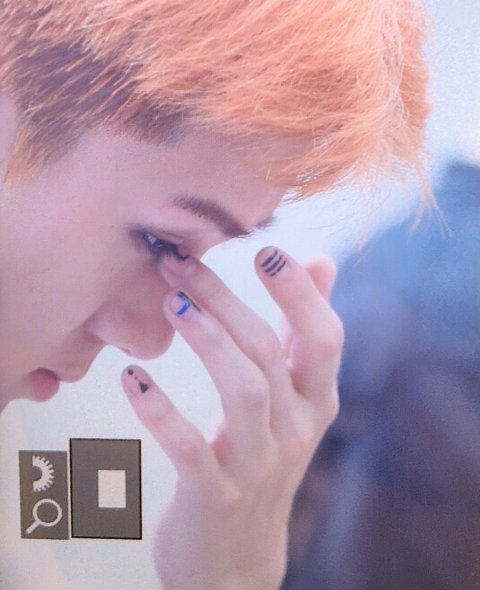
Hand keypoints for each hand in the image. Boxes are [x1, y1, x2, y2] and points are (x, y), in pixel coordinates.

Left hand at [122, 247, 342, 589]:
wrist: (236, 557)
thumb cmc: (263, 455)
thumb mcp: (295, 398)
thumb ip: (304, 330)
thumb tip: (323, 260)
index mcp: (316, 401)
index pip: (325, 338)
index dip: (300, 293)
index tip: (265, 249)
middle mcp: (296, 431)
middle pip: (269, 353)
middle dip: (226, 301)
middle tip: (181, 263)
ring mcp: (258, 467)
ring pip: (244, 392)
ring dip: (207, 341)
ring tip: (171, 302)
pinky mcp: (215, 498)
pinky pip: (190, 449)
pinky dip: (160, 411)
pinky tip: (132, 378)